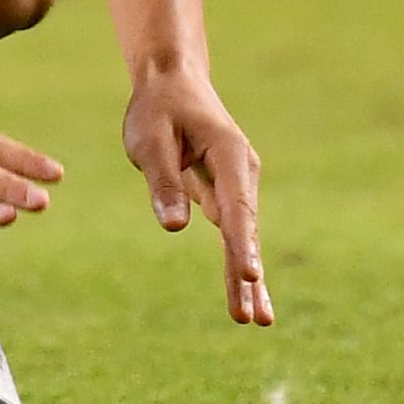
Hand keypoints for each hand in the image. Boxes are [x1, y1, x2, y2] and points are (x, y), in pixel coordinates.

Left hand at [125, 64, 270, 324]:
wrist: (174, 82)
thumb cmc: (158, 109)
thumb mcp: (149, 139)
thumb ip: (162, 181)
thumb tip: (175, 227)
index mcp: (228, 153)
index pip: (236, 205)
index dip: (241, 243)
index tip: (248, 275)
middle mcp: (242, 172)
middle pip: (246, 230)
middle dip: (248, 273)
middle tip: (253, 318)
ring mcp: (238, 186)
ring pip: (243, 237)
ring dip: (247, 278)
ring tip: (254, 321)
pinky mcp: (227, 196)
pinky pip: (234, 235)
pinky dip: (238, 264)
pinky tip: (247, 297)